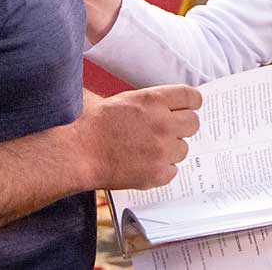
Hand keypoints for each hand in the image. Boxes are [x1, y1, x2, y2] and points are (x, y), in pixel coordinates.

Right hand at [74, 84, 201, 189]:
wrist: (78, 154)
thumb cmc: (93, 125)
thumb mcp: (123, 99)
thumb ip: (150, 100)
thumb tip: (167, 101)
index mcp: (154, 101)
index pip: (192, 97)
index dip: (190, 102)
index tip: (187, 107)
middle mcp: (163, 124)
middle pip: (193, 123)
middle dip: (182, 125)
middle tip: (167, 130)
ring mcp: (162, 151)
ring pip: (183, 148)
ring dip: (171, 149)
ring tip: (148, 149)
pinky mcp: (157, 174)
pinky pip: (173, 170)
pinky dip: (162, 169)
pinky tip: (144, 163)